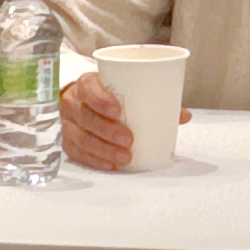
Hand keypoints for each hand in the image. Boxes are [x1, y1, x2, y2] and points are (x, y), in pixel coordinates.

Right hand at [55, 71, 181, 171]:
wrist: (80, 99)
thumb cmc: (109, 94)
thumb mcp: (126, 89)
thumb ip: (153, 99)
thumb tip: (184, 116)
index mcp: (87, 84)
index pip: (89, 89)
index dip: (100, 100)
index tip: (117, 110)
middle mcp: (72, 102)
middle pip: (85, 117)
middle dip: (107, 130)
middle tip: (128, 139)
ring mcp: (67, 123)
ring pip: (80, 137)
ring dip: (103, 149)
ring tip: (124, 157)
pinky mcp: (66, 141)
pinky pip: (76, 153)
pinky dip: (94, 160)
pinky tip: (110, 165)